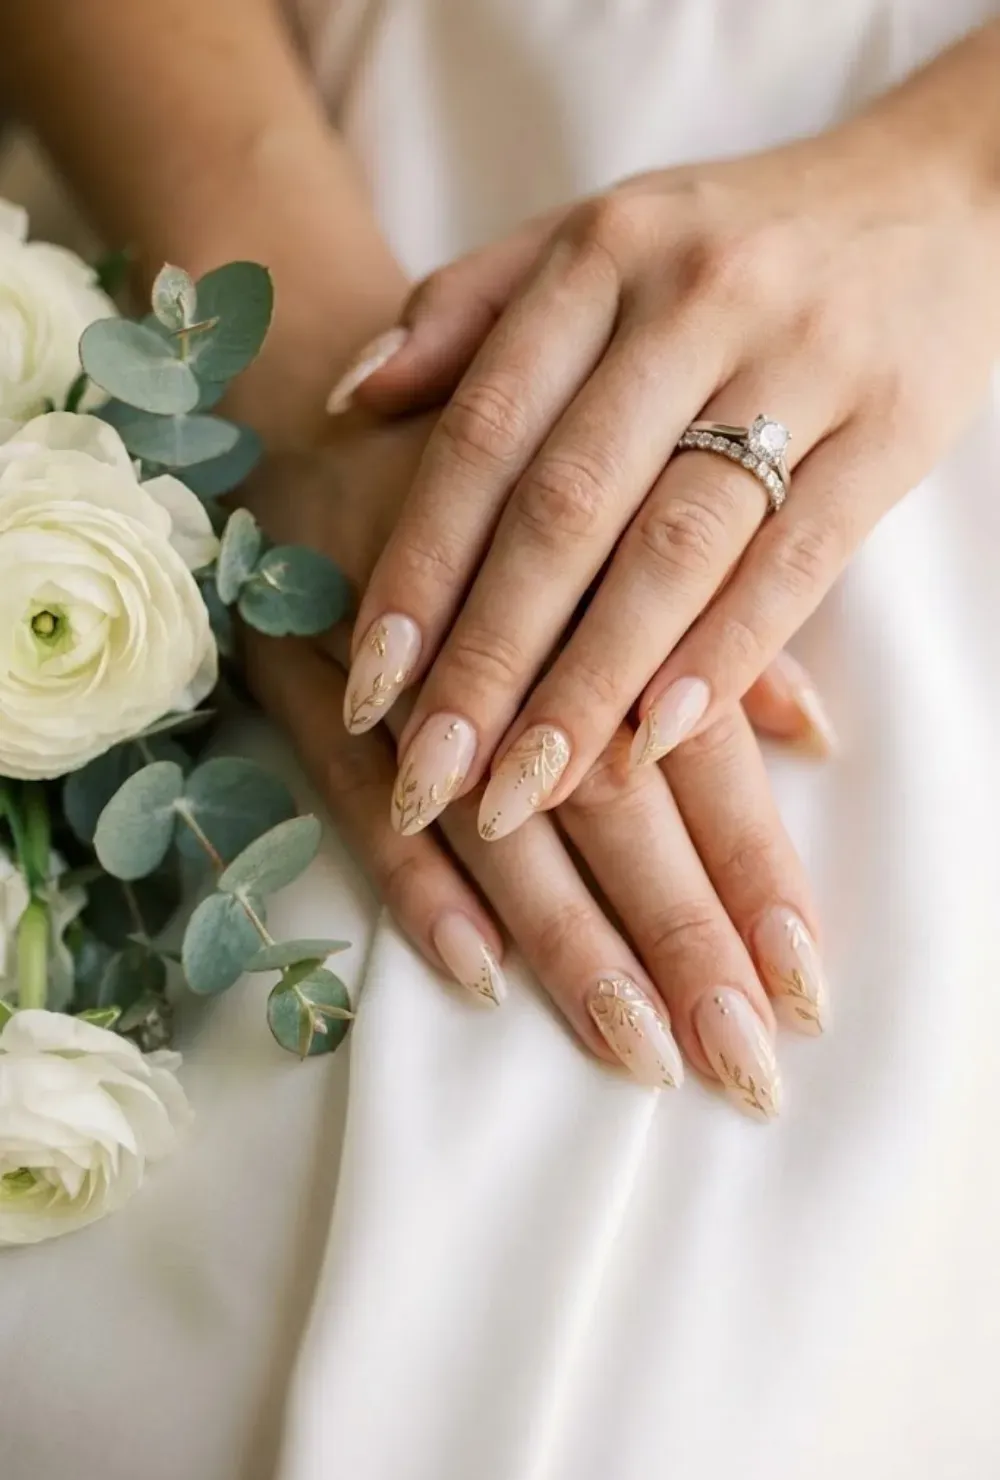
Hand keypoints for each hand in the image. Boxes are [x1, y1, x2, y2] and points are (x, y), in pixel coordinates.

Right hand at [241, 419, 828, 1116]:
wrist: (326, 399)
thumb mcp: (623, 516)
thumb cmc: (507, 473)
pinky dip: (416, 884)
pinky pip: (356, 797)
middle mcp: (514, 629)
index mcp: (608, 579)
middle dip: (681, 937)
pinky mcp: (304, 675)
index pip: (698, 751)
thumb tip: (816, 735)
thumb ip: (720, 626)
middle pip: (613, 803)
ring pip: (497, 821)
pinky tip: (477, 975)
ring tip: (636, 1050)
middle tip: (740, 1064)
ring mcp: (401, 661)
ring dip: (569, 940)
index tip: (806, 988)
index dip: (755, 870)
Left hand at [338, 42, 999, 839]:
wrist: (940, 194)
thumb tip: (352, 396)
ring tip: (530, 789)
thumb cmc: (736, 237)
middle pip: (566, 507)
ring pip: (674, 548)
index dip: (419, 568)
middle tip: (433, 776)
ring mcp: (803, 361)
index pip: (486, 434)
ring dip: (592, 683)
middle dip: (489, 657)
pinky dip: (724, 657)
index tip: (368, 685)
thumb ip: (471, 308)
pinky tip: (657, 740)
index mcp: (601, 253)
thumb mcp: (599, 235)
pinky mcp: (892, 429)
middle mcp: (692, 301)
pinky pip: (796, 560)